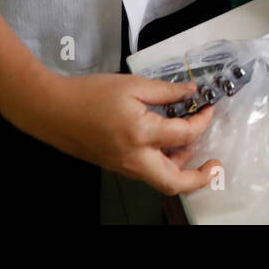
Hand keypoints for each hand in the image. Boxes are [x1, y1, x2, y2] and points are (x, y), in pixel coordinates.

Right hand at [15, 72, 222, 195]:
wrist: (52, 110)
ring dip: (181, 168)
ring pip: (161, 179)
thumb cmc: (90, 94)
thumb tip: (192, 93)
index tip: (208, 108)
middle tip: (215, 165)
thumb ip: (166, 91)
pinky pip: (147, 171)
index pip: (185, 134)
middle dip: (199, 178)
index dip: (202, 120)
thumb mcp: (132, 85)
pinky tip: (167, 143)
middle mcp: (135, 158)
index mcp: (141, 134)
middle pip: (174, 182)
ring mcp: (125, 167)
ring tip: (190, 144)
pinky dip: (163, 162)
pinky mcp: (117, 166)